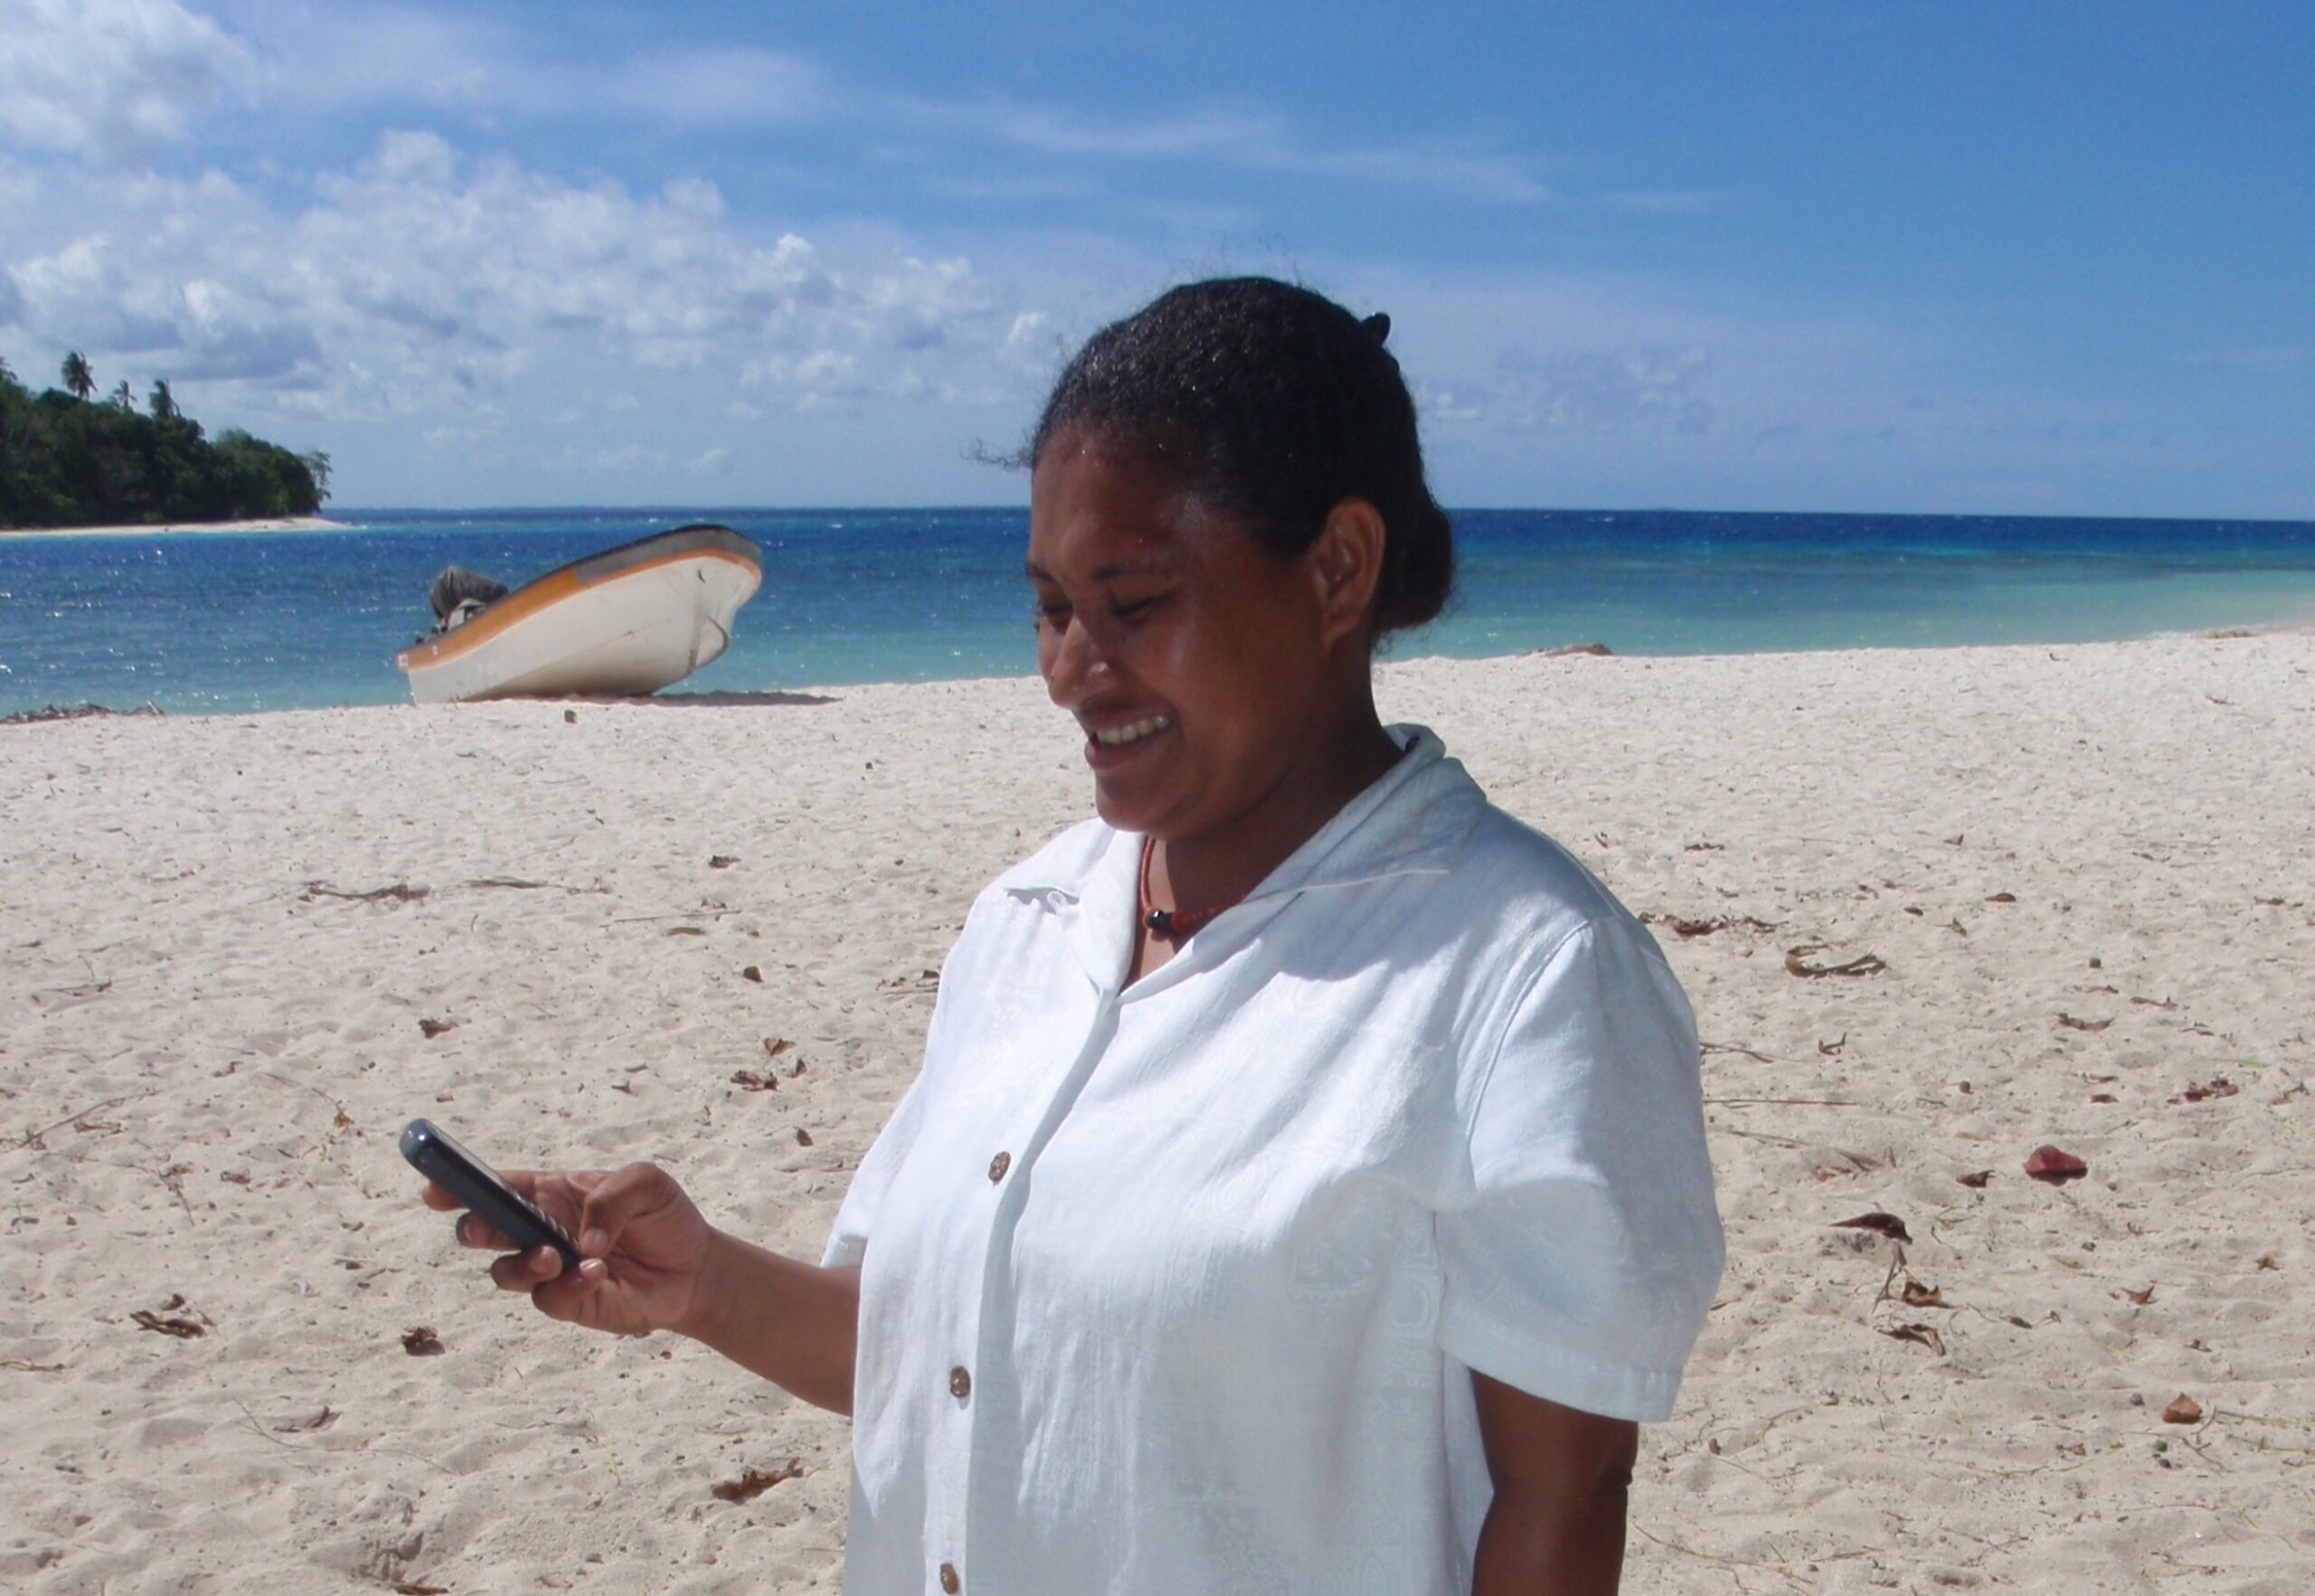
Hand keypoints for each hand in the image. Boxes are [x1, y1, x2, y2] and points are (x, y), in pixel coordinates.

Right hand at [422, 1163, 715, 1337]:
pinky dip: (568, 1286)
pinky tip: (598, 1272)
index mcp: (551, 1192)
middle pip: (483, 1229)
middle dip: (473, 1228)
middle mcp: (541, 1230)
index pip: (497, 1186)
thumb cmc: (665, 1216)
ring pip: (505, 1272)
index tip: (434, 1189)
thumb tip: (581, 1237)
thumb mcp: (648, 1184)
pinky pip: (548, 1300)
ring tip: (556, 1256)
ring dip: (524, 1264)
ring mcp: (550, 1270)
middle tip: (483, 1229)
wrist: (696, 1268)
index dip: (460, 1185)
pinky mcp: (568, 1303)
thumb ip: (612, 1196)